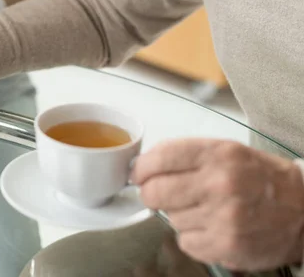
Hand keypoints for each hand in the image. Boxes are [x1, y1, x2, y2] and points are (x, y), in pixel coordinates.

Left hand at [132, 139, 303, 270]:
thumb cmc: (259, 178)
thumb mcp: (226, 151)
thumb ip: (184, 155)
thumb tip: (142, 167)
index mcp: (218, 154)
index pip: (159, 158)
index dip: (141, 168)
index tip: (138, 173)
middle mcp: (220, 184)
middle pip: (154, 192)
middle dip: (150, 193)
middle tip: (158, 193)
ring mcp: (223, 217)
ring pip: (169, 218)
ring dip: (178, 215)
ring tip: (204, 209)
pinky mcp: (226, 245)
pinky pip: (184, 242)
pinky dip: (192, 237)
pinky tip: (211, 227)